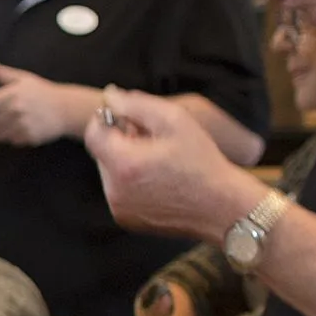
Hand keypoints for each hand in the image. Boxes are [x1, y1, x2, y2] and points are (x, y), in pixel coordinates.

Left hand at [0, 58, 91, 146]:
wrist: (66, 109)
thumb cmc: (42, 92)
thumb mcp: (23, 79)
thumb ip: (2, 73)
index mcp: (10, 94)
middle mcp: (14, 110)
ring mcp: (21, 124)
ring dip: (0, 131)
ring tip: (12, 122)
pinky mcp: (28, 137)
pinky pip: (11, 141)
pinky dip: (13, 137)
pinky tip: (23, 128)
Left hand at [86, 87, 265, 242]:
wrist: (222, 207)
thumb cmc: (201, 161)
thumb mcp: (174, 121)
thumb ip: (136, 104)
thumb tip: (110, 96)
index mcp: (124, 165)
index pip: (93, 134)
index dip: (107, 120)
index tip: (127, 116)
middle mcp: (115, 190)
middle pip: (102, 153)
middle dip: (121, 140)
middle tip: (153, 138)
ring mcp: (119, 208)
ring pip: (110, 172)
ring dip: (126, 160)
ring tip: (159, 159)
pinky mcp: (126, 220)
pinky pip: (119, 191)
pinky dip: (132, 181)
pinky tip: (159, 178)